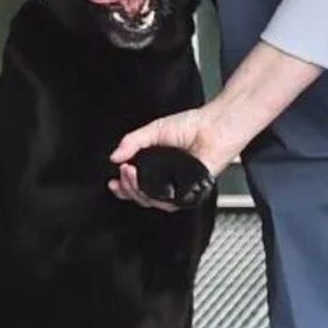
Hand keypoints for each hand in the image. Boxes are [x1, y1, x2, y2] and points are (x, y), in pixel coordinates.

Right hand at [109, 108, 233, 212]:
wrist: (214, 125)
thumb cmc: (192, 125)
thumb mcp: (155, 130)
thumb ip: (133, 142)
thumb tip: (114, 156)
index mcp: (157, 169)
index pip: (136, 185)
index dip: (123, 186)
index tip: (112, 181)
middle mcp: (167, 180)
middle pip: (141, 196)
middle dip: (127, 186)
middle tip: (123, 171)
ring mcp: (179, 187)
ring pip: (153, 202)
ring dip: (137, 191)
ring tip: (130, 173)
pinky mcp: (191, 192)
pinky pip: (172, 202)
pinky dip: (158, 197)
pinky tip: (148, 184)